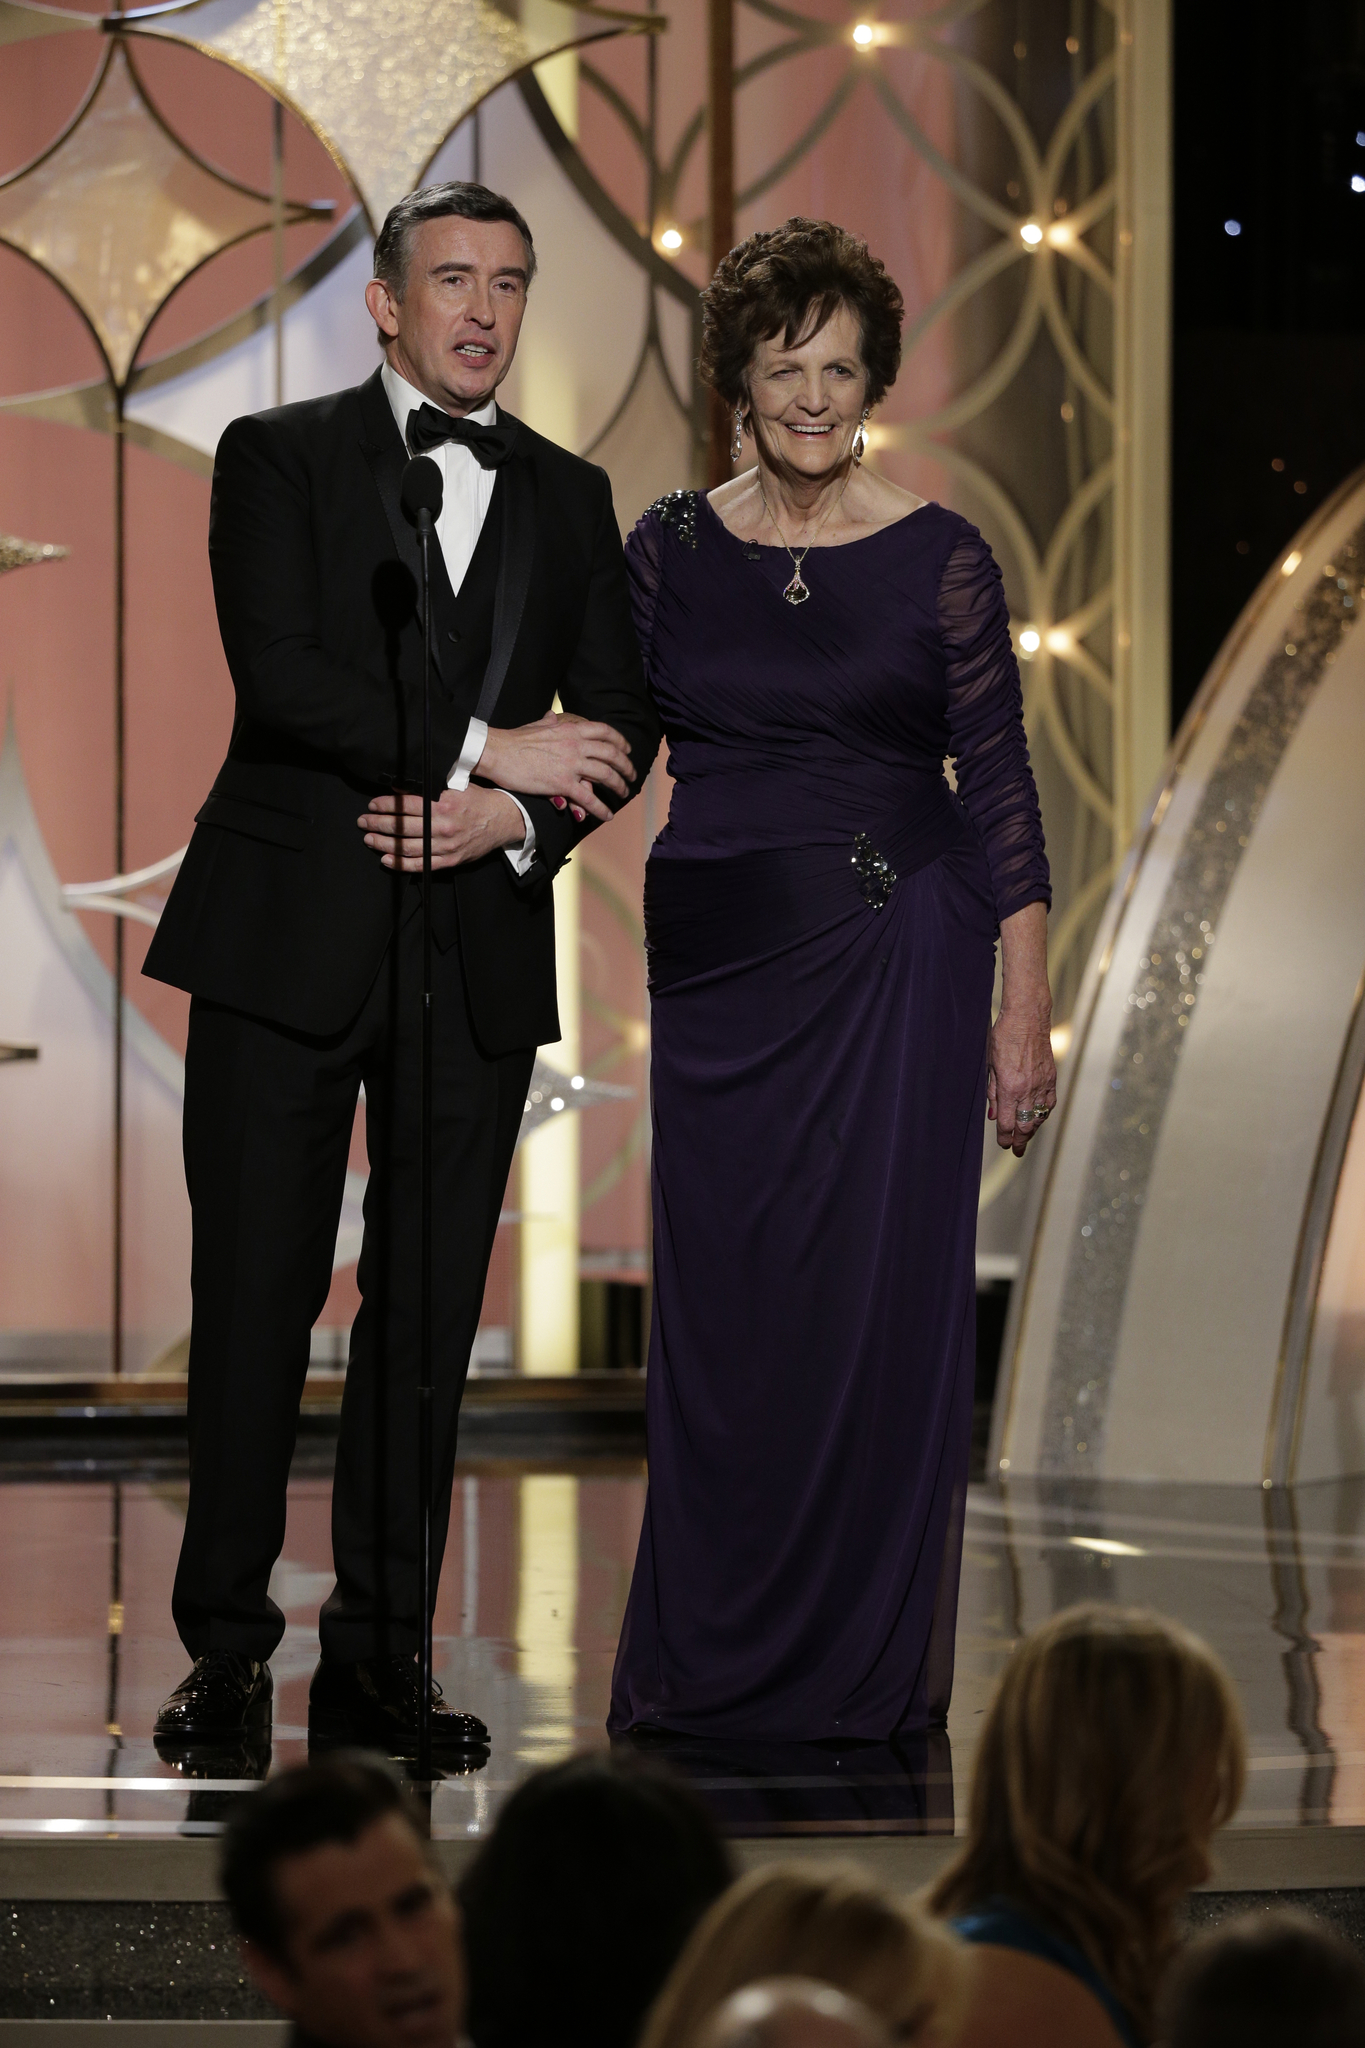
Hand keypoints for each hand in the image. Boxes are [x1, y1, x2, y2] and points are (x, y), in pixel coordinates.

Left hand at [358, 787, 524, 870]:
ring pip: (408, 847)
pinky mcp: (451, 860)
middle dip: (378, 824)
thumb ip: (429, 787)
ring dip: (384, 844)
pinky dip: (402, 864)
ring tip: (369, 840)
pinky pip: (422, 865)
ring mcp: (447, 846)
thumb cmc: (478, 800)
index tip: (372, 805)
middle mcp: (444, 826)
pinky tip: (387, 859)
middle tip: (363, 822)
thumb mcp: (455, 786)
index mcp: (444, 804)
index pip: (406, 805)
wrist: (504, 819)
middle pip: (403, 827)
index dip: (386, 805)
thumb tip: (400, 786)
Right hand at [478, 712, 634, 824]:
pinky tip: (608, 815)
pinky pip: (588, 798)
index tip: (626, 750)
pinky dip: (601, 808)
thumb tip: (552, 716)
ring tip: (624, 794)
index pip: (605, 732)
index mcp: (571, 729)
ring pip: (606, 775)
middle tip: (631, 775)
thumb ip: (549, 723)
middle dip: (626, 766)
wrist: (498, 751)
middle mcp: (576, 745)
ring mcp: (571, 764)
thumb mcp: (536, 725)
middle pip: (611, 754)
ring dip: (619, 786)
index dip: (620, 741)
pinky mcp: (562, 783)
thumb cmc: (514, 740)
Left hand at [987, 1000, 1056, 1155]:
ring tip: (1026, 1137)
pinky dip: (1043, 1114)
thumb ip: (992, 1092)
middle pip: (1025, 1126)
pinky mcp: (1051, 1078)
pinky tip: (1038, 1118)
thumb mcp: (990, 1065)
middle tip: (1016, 1151)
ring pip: (1039, 1117)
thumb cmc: (1003, 1038)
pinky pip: (1049, 1104)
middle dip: (1020, 1141)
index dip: (1005, 1137)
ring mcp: (1042, 1085)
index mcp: (1009, 1088)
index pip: (1007, 1123)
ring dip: (1032, 1130)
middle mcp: (1028, 1090)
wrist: (1027, 1019)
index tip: (1003, 1144)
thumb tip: (992, 1115)